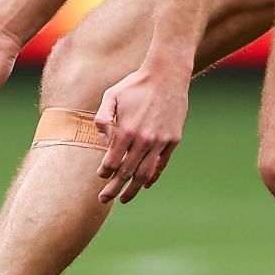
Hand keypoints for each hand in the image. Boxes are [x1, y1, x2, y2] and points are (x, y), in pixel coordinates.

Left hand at [94, 62, 189, 203]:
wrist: (168, 75)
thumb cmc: (136, 84)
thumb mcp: (112, 96)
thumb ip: (103, 118)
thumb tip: (102, 140)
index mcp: (126, 130)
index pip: (112, 161)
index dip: (105, 172)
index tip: (100, 176)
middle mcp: (143, 140)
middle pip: (127, 173)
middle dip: (114, 189)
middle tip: (103, 200)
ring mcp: (160, 141)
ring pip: (145, 173)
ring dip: (133, 189)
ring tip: (124, 199)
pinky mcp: (173, 140)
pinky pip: (161, 164)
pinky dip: (153, 176)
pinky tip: (146, 184)